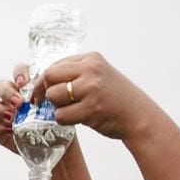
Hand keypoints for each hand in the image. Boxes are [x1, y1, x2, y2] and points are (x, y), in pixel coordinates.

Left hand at [34, 53, 154, 141]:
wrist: (138, 115)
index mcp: (91, 59)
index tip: (41, 92)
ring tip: (72, 109)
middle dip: (45, 91)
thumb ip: (76, 73)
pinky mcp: (91, 108)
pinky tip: (77, 118)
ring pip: (53, 96)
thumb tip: (46, 79)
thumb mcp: (98, 74)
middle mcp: (91, 69)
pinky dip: (64, 120)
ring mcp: (91, 88)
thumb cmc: (115, 98)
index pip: (55, 65)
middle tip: (48, 102)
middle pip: (50, 77)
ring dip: (57, 107)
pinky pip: (60, 115)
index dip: (44, 80)